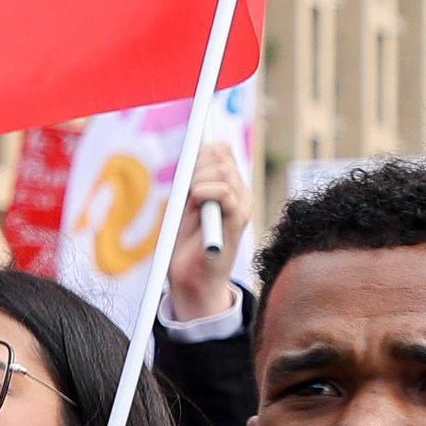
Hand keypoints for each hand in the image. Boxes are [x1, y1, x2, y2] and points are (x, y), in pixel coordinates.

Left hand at [163, 138, 251, 324]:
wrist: (192, 276)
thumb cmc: (185, 241)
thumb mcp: (184, 205)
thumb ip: (192, 181)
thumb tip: (196, 152)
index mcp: (227, 185)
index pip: (221, 151)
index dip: (203, 149)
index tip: (189, 154)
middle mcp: (238, 192)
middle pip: (220, 157)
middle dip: (197, 163)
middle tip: (186, 184)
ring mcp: (241, 206)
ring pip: (223, 171)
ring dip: (200, 178)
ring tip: (191, 197)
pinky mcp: (238, 221)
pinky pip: (226, 193)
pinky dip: (208, 191)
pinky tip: (197, 197)